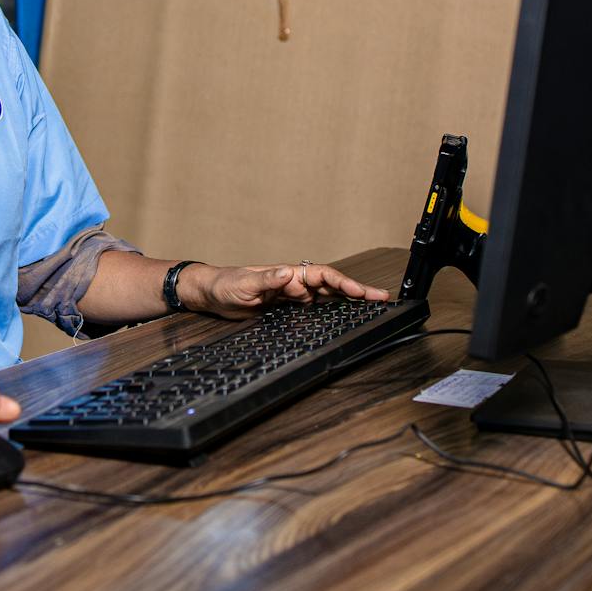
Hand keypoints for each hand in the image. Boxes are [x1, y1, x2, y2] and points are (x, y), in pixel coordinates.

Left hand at [182, 262, 390, 319]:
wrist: (210, 294)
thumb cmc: (224, 285)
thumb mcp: (243, 284)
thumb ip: (266, 279)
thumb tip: (288, 272)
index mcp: (287, 274)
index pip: (322, 275)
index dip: (342, 283)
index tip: (359, 292)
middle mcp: (293, 283)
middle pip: (331, 285)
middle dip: (356, 291)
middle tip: (381, 298)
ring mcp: (291, 296)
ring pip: (326, 297)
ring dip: (348, 301)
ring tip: (371, 307)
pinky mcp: (285, 309)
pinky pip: (313, 309)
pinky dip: (330, 311)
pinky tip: (343, 318)